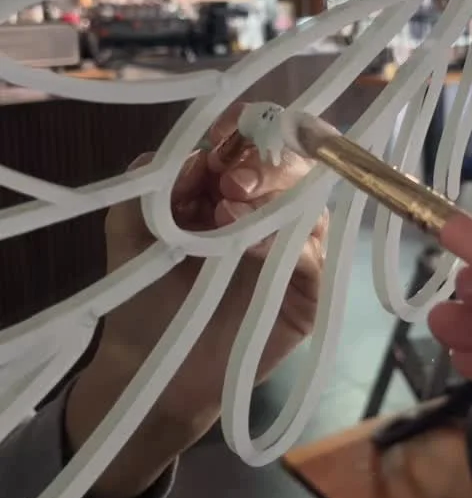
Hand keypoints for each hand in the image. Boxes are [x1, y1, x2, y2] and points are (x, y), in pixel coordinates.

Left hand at [66, 103, 326, 497]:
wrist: (151, 368)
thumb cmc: (143, 298)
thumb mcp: (131, 229)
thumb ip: (154, 182)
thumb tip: (196, 153)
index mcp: (231, 189)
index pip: (259, 142)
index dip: (249, 128)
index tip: (222, 136)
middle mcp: (270, 212)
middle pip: (294, 163)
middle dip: (263, 162)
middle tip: (228, 181)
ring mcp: (293, 250)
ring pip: (310, 202)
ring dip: (274, 197)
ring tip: (228, 214)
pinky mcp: (307, 292)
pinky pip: (315, 255)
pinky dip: (286, 243)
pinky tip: (249, 248)